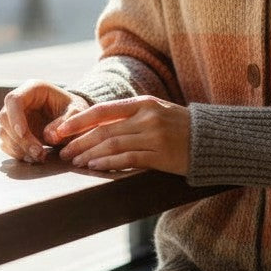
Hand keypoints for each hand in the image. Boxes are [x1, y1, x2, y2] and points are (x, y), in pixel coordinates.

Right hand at [0, 79, 89, 163]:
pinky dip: (18, 153)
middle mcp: (20, 102)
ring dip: (19, 148)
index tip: (22, 133)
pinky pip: (6, 144)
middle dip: (20, 139)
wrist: (74, 121)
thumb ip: (67, 121)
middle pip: (5, 118)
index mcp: (33, 89)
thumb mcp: (78, 111)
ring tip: (40, 157)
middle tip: (38, 153)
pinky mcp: (13, 133)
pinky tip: (33, 158)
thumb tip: (50, 136)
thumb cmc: (75, 110)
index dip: (14, 117)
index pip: (14, 100)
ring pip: (4, 133)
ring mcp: (14, 117)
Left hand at [56, 96, 190, 175]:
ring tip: (75, 162)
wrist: (211, 140)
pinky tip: (96, 166)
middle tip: (63, 152)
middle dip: (79, 141)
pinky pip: (129, 159)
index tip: (59, 130)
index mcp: (143, 103)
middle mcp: (147, 117)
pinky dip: (109, 163)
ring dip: (90, 154)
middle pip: (104, 129)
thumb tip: (95, 125)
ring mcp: (155, 136)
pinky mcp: (161, 156)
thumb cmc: (178, 126)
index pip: (103, 110)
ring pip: (113, 144)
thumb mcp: (155, 112)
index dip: (78, 121)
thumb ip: (129, 116)